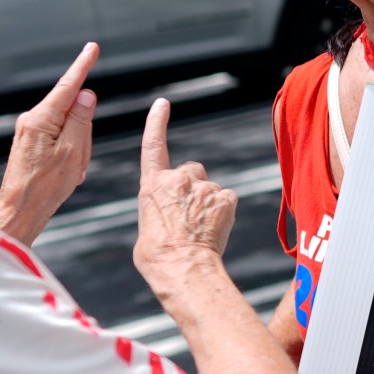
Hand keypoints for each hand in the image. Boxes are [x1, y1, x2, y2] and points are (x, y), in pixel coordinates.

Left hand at [0, 42, 98, 244]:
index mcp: (41, 119)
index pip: (68, 86)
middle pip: (73, 112)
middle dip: (84, 134)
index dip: (82, 66)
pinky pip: (60, 140)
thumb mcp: (72, 152)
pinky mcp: (31, 143)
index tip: (91, 48)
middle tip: (78, 161)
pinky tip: (65, 174)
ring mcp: (30, 132)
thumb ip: (81, 120)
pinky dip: (69, 155)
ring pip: (70, 129)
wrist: (20, 211)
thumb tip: (86, 95)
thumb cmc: (43, 187)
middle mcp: (32, 121)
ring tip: (70, 171)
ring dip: (78, 149)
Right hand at [133, 98, 237, 288]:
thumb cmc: (157, 257)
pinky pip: (227, 199)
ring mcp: (203, 187)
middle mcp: (177, 179)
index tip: (162, 104)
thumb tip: (170, 215)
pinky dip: (224, 211)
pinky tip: (215, 230)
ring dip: (208, 203)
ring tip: (200, 230)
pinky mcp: (224, 197)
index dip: (157, 123)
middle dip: (192, 187)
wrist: (182, 268)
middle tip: (188, 216)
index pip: (153, 146)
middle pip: (191, 171)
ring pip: (210, 188)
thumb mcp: (146, 227)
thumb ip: (159, 208)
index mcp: (152, 186)